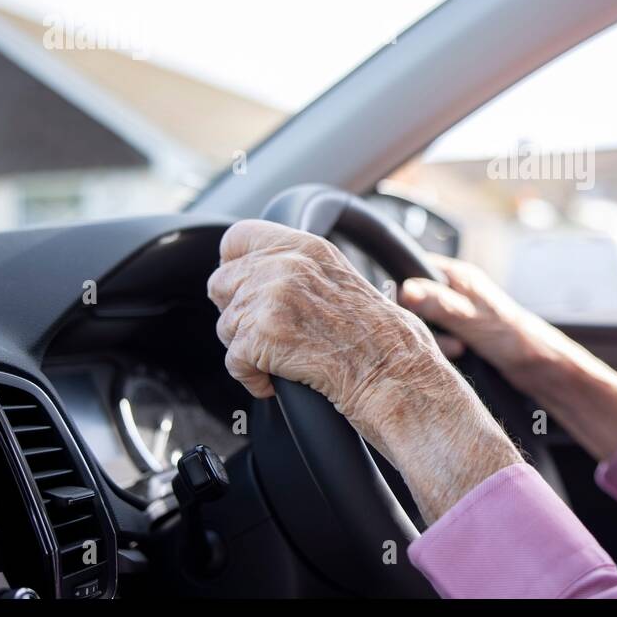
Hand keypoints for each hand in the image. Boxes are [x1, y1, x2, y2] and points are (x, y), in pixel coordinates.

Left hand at [206, 219, 449, 451]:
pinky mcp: (261, 336)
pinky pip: (232, 362)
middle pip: (222, 283)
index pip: (237, 237)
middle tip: (268, 333)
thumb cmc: (380, 338)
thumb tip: (258, 275)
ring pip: (226, 326)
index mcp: (306, 247)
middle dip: (238, 313)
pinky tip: (277, 379)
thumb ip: (299, 269)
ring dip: (247, 349)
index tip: (240, 286)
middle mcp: (285, 265)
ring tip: (283, 358)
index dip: (234, 265)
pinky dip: (252, 378)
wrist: (394, 372)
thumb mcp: (341, 280)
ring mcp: (271, 299)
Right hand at [399, 255, 616, 461]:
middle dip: (422, 322)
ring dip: (434, 340)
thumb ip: (438, 305)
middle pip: (416, 301)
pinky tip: (457, 358)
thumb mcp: (472, 320)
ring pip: (427, 324)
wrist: (544, 369)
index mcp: (459, 276)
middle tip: (441, 338)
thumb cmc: (517, 339)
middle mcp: (457, 291)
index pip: (414, 269)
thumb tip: (406, 290)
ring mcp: (460, 314)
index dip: (405, 289)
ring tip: (457, 351)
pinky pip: (438, 339)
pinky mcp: (463, 335)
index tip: (408, 312)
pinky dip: (442, 350)